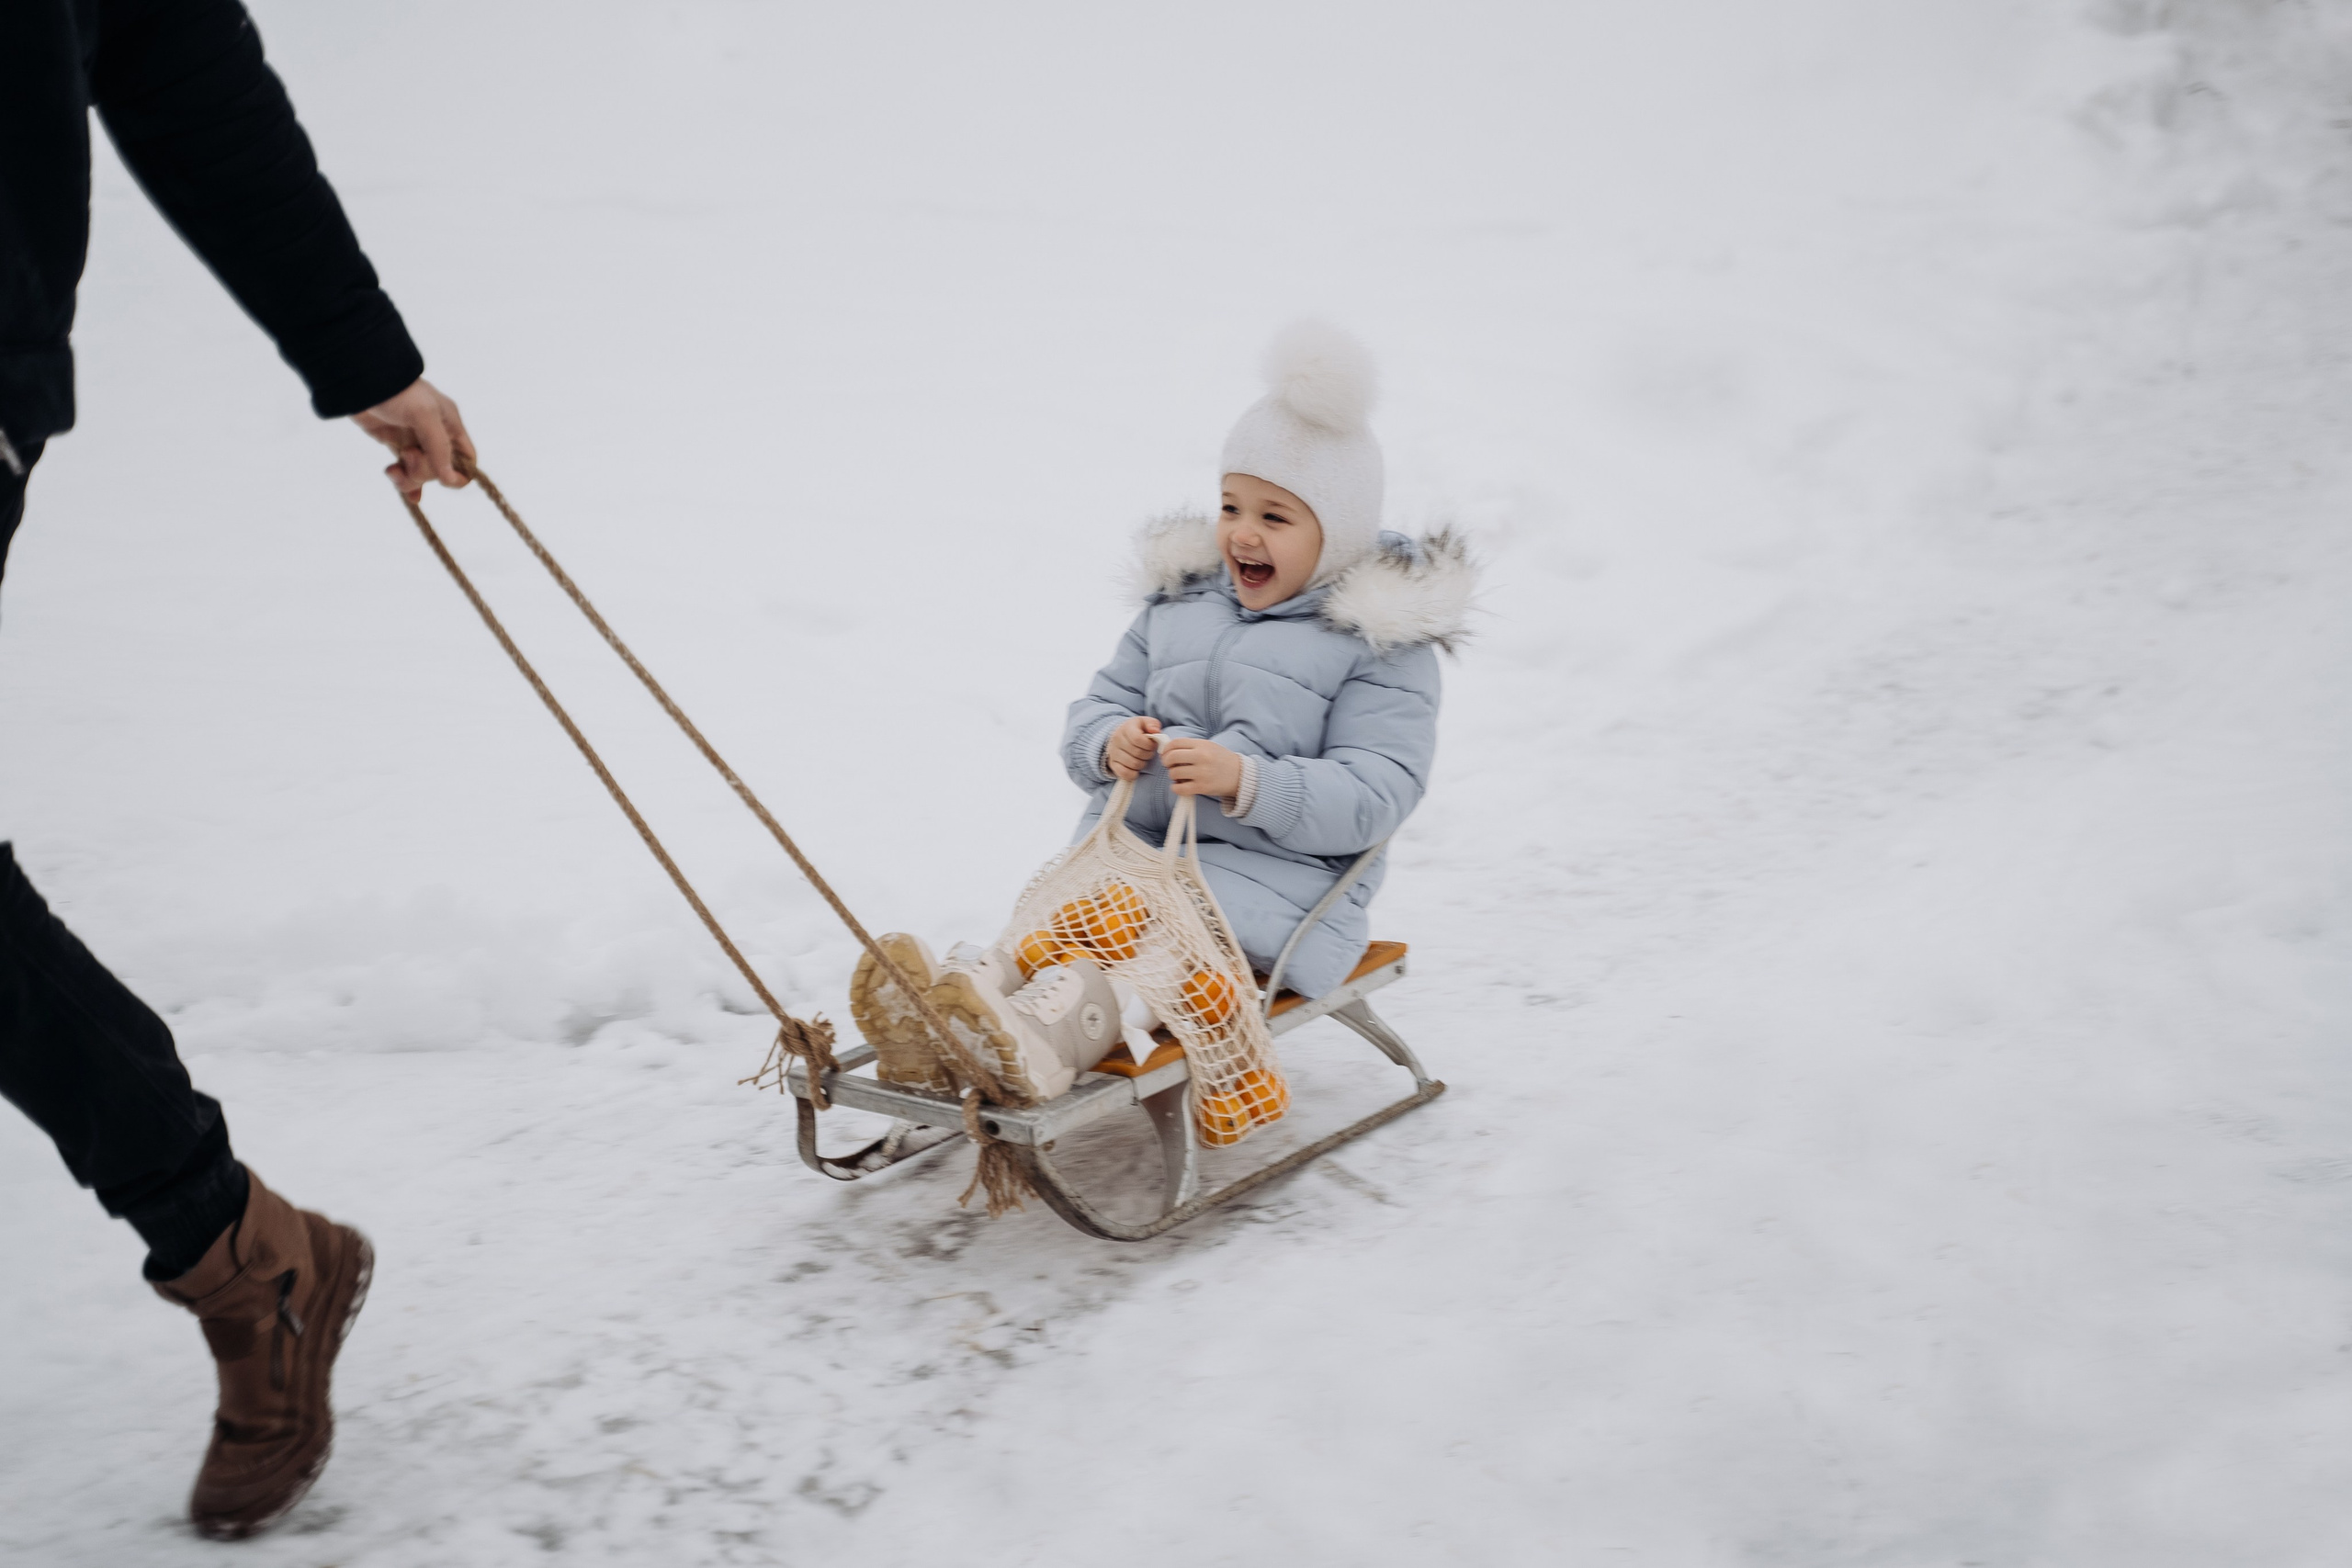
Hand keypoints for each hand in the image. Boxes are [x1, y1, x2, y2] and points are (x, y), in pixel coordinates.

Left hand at [352, 378, 473, 499]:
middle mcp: (436, 435)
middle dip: (423, 471)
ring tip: (393, 470)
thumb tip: (451, 479)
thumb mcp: (424, 416)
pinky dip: (406, 484)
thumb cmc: (398, 392)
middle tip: (406, 456)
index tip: (440, 476)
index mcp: (450, 425)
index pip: (467, 460)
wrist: (360, 381)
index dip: (457, 474)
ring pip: (422, 474)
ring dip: (410, 479)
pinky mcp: (395, 445)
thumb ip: (439, 448)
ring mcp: (415, 441)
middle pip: (442, 471)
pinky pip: (406, 471)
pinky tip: (407, 496)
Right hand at [1104, 716, 1162, 780]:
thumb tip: (1155, 731)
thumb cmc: (1137, 730)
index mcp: (1126, 728)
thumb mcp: (1145, 723)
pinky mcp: (1112, 764)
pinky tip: (1136, 768)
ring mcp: (1113, 752)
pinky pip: (1124, 773)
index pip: (1138, 739)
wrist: (1121, 737)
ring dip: (1142, 764)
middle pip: (1137, 753)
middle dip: (1148, 754)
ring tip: (1143, 758)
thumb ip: (1153, 724)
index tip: (1152, 745)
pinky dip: (1133, 773)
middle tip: (1149, 752)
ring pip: (1133, 764)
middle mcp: (1117, 739)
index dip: (1149, 745)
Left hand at [1161, 734, 1244, 798]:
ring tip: (1179, 776)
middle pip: (1172, 757)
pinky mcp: (1202, 787)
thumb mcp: (1208, 746)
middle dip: (1167, 762)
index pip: (1175, 743)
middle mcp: (1201, 757)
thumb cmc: (1222, 760)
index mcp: (1202, 745)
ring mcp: (1202, 773)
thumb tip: (1169, 750)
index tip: (1166, 754)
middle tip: (1170, 765)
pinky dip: (1176, 788)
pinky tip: (1180, 786)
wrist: (1239, 775)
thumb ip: (1191, 746)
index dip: (1166, 748)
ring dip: (1173, 775)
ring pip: (1174, 773)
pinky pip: (1180, 788)